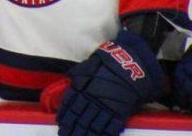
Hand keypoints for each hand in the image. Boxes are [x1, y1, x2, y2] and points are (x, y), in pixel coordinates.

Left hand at [43, 29, 163, 135]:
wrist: (130, 64)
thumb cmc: (108, 63)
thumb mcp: (88, 66)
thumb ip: (77, 75)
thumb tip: (69, 79)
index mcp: (83, 87)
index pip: (70, 105)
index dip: (65, 116)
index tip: (60, 125)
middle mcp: (92, 99)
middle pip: (80, 118)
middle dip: (73, 129)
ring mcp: (107, 106)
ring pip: (93, 124)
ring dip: (86, 134)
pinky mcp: (120, 111)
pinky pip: (111, 126)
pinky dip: (105, 133)